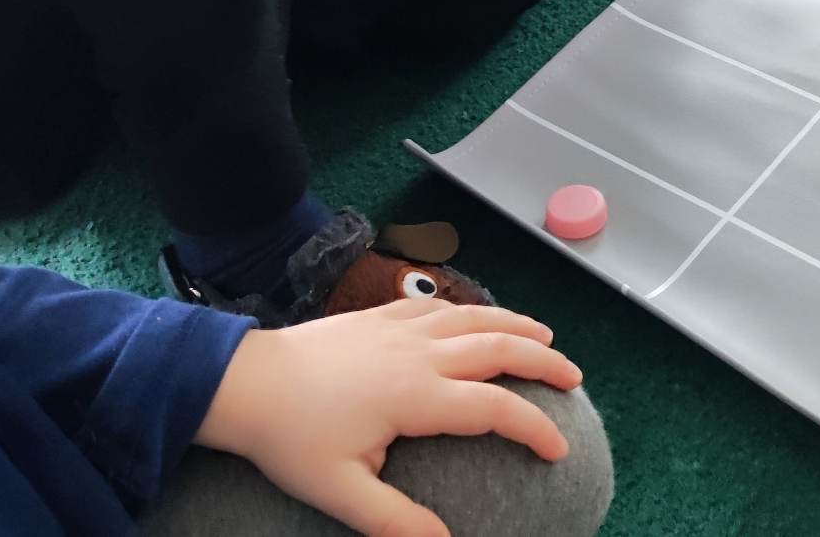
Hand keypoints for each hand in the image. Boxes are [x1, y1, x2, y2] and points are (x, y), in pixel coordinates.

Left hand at [196, 298, 584, 536]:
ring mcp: (400, 327)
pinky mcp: (380, 315)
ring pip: (474, 316)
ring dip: (515, 324)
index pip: (494, 408)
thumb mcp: (340, 492)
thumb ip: (395, 521)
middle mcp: (418, 353)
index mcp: (416, 395)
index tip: (558, 449)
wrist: (244, 381)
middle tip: (575, 378)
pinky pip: (439, 304)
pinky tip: (478, 316)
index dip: (533, 427)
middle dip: (543, 362)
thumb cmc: (290, 439)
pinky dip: (470, 308)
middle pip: (498, 348)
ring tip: (545, 337)